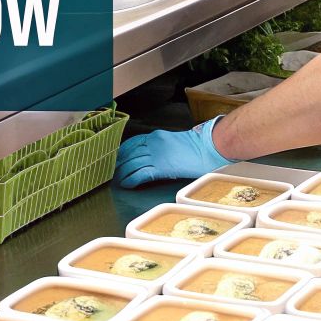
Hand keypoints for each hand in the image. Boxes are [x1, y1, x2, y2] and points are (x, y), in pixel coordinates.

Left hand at [115, 118, 230, 186]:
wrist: (207, 148)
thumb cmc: (196, 146)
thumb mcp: (173, 141)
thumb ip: (160, 146)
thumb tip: (150, 156)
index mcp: (156, 136)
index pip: (132, 143)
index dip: (122, 152)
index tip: (117, 159)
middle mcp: (153, 144)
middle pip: (129, 154)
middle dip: (119, 164)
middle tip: (113, 172)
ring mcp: (156, 156)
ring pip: (131, 164)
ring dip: (122, 173)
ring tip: (118, 180)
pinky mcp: (161, 168)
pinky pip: (140, 174)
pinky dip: (131, 180)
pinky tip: (128, 184)